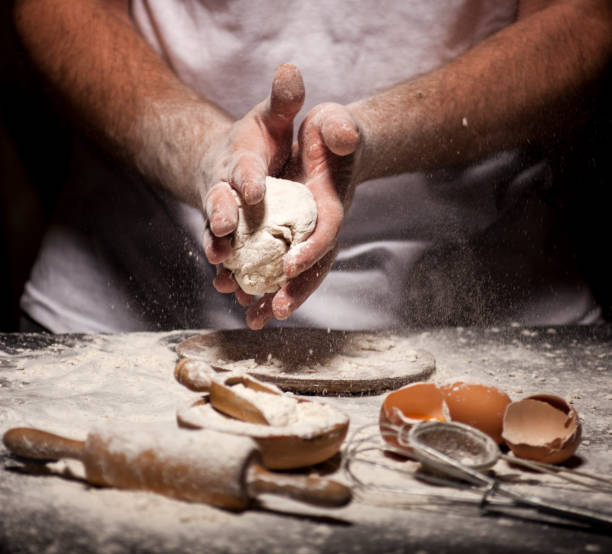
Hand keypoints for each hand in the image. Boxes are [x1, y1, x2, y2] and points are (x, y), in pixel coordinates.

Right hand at [202, 63, 304, 267]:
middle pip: (220, 203)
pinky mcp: (227, 238)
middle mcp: (225, 189)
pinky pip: (226, 255)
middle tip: (225, 228)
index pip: (243, 166)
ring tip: (221, 268)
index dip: (247, 176)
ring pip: (217, 235)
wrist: (231, 165)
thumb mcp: (272, 117)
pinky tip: (231, 288)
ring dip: (219, 251)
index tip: (253, 187)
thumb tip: (291, 69)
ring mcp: (222, 216)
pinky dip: (227, 271)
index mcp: (241, 159)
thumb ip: (283, 100)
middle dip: (221, 215)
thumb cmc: (259, 141)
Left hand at [244, 102, 361, 328]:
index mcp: (332, 204)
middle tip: (275, 311)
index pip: (326, 232)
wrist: (328, 144)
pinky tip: (240, 299)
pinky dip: (260, 283)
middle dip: (295, 290)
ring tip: (253, 319)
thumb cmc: (332, 133)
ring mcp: (303, 235)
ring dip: (274, 297)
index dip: (310, 251)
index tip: (288, 268)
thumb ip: (341, 130)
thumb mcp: (336, 123)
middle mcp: (318, 226)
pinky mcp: (287, 236)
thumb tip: (345, 135)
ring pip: (291, 273)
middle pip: (312, 266)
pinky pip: (273, 264)